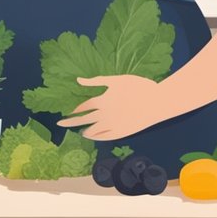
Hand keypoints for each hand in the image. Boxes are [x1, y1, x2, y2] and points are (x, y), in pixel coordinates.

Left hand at [55, 75, 169, 140]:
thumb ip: (96, 81)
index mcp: (102, 100)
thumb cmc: (138, 86)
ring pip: (93, 130)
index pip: (82, 107)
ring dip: (84, 131)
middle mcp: (104, 115)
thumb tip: (78, 80)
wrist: (157, 101)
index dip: (73, 109)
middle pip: (83, 120)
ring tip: (78, 131)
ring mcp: (113, 125)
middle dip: (70, 121)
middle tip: (59, 123)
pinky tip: (92, 136)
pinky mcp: (122, 133)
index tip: (65, 111)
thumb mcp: (116, 79)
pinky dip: (96, 137)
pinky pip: (104, 137)